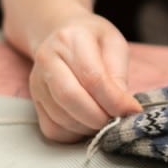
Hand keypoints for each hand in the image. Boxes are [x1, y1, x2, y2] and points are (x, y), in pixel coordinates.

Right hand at [28, 12, 141, 142]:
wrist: (61, 34)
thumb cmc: (93, 41)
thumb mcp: (114, 45)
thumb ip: (119, 74)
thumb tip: (123, 108)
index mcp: (70, 39)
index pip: (92, 78)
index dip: (115, 100)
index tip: (132, 111)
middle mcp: (47, 59)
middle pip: (70, 98)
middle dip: (99, 117)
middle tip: (117, 120)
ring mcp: (36, 82)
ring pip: (61, 117)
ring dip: (89, 127)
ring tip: (105, 119)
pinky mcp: (35, 102)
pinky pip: (53, 129)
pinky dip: (75, 134)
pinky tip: (87, 122)